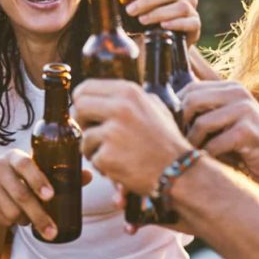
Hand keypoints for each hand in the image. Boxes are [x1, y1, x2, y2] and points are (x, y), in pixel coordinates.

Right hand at [0, 149, 60, 236]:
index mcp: (13, 156)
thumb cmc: (14, 179)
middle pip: (21, 195)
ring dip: (25, 220)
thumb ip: (57, 174)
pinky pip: (2, 220)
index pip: (25, 164)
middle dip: (39, 215)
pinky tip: (12, 217)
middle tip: (52, 231)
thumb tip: (85, 176)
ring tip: (27, 217)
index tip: (50, 196)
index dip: (38, 180)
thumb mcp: (31, 172)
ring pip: (12, 212)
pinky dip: (12, 224)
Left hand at [74, 80, 190, 195]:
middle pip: (79, 108)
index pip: (86, 87)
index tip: (87, 113)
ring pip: (84, 137)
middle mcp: (120, 108)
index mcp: (129, 93)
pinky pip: (93, 158)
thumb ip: (131, 98)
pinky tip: (120, 166)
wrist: (179, 171)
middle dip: (83, 123)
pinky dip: (103, 166)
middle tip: (96, 134)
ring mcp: (112, 132)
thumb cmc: (167, 142)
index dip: (82, 101)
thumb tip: (104, 95)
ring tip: (115, 154)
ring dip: (94, 148)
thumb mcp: (155, 108)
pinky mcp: (107, 156)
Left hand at [127, 0, 200, 45]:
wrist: (160, 47)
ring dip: (159, 13)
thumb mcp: (139, 8)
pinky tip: (163, 26)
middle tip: (130, 10)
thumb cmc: (147, 23)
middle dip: (148, 0)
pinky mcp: (195, 26)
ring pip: (180, 6)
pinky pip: (190, 22)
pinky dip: (176, 23)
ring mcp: (192, 10)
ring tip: (142, 21)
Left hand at [178, 81, 258, 182]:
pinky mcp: (247, 132)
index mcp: (230, 87)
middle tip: (181, 140)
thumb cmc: (248, 139)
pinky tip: (212, 159)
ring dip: (194, 142)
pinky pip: (214, 144)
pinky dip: (209, 155)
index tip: (174, 125)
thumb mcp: (228, 116)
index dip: (176, 107)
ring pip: (201, 123)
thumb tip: (169, 111)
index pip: (190, 88)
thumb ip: (208, 108)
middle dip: (181, 124)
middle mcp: (238, 93)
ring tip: (195, 151)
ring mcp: (244, 111)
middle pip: (192, 101)